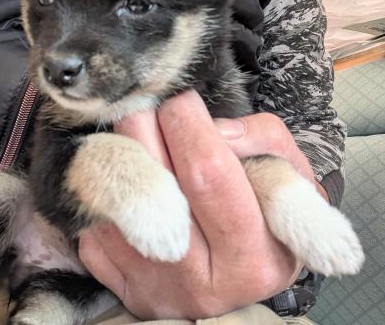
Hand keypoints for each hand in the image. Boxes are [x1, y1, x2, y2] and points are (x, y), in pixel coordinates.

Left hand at [79, 90, 326, 319]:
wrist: (242, 276)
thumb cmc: (270, 217)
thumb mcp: (291, 175)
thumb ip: (263, 139)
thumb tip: (213, 127)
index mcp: (255, 256)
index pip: (207, 172)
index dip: (187, 121)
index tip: (181, 95)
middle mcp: (202, 283)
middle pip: (154, 183)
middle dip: (144, 124)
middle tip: (153, 105)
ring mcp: (156, 289)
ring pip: (113, 201)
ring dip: (119, 150)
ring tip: (139, 135)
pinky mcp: (123, 288)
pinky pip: (93, 224)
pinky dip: (106, 189)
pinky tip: (127, 177)